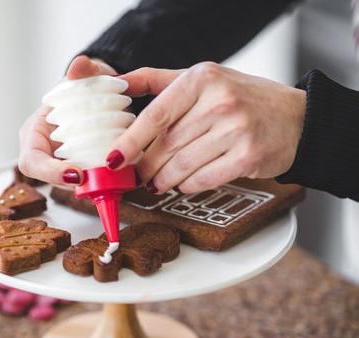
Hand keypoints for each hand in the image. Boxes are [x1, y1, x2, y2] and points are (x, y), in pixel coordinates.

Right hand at [18, 55, 116, 185]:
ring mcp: (63, 164)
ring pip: (74, 186)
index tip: (76, 174)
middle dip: (77, 185)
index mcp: (35, 133)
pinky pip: (90, 181)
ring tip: (117, 180)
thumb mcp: (86, 76)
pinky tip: (123, 178)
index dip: (50, 173)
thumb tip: (80, 66)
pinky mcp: (81, 170)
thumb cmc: (85, 86)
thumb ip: (84, 70)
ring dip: (94, 186)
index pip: (32, 161)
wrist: (98, 95)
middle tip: (102, 182)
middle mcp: (45, 153)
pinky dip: (105, 181)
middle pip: (53, 181)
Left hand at [105, 63, 305, 193]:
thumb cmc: (243, 100)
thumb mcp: (204, 79)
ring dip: (164, 180)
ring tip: (156, 183)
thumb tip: (117, 84)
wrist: (295, 119)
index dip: (130, 140)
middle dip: (146, 166)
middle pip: (167, 145)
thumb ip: (159, 81)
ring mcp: (237, 129)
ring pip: (183, 165)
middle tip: (137, 176)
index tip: (114, 158)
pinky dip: (187, 186)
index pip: (156, 114)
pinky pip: (204, 179)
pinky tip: (182, 185)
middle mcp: (220, 101)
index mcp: (203, 78)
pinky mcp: (248, 156)